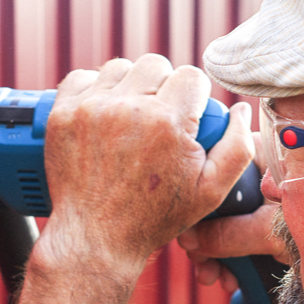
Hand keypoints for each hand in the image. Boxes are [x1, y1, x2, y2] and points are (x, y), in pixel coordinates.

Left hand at [37, 54, 255, 275]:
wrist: (94, 239)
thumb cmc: (154, 217)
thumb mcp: (210, 192)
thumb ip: (237, 147)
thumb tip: (241, 110)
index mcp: (168, 123)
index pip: (191, 75)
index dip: (194, 96)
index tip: (187, 116)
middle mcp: (127, 109)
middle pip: (155, 64)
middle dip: (162, 87)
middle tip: (158, 120)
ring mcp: (90, 109)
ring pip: (119, 68)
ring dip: (128, 87)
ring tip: (130, 119)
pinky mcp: (62, 114)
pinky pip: (82, 77)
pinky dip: (93, 92)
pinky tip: (102, 117)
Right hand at [176, 137, 288, 291]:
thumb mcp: (276, 231)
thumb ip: (232, 231)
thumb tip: (191, 239)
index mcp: (274, 157)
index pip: (223, 159)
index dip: (203, 190)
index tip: (190, 221)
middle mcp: (273, 175)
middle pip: (223, 197)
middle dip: (207, 233)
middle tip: (199, 261)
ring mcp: (276, 203)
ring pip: (232, 222)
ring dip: (217, 252)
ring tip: (216, 278)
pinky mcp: (279, 228)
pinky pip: (247, 238)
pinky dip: (236, 260)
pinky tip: (232, 280)